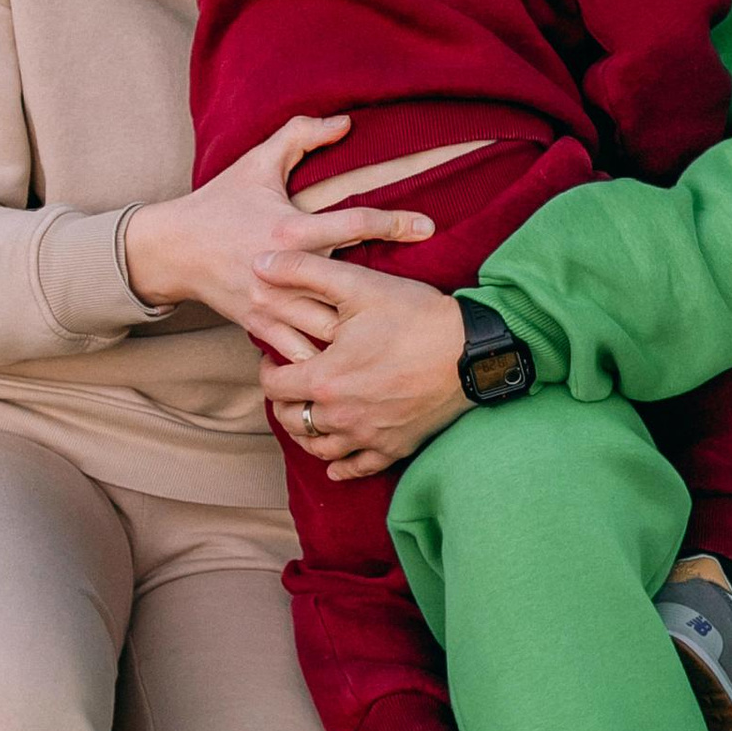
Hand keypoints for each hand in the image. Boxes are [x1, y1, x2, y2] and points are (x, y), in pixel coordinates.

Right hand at [124, 119, 433, 331]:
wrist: (170, 249)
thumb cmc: (219, 202)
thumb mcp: (256, 162)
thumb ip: (300, 135)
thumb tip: (345, 122)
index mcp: (288, 228)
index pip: (352, 223)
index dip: (394, 223)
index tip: (428, 226)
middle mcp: (282, 270)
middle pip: (348, 290)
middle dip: (384, 297)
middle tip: (423, 299)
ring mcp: (271, 304)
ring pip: (327, 331)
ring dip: (359, 336)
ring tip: (396, 336)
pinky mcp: (259, 327)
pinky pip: (299, 355)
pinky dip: (325, 362)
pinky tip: (352, 362)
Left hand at [255, 257, 469, 478]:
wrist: (473, 351)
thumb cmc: (416, 316)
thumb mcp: (358, 284)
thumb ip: (303, 270)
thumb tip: (259, 262)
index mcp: (325, 379)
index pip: (274, 386)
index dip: (268, 370)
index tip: (274, 358)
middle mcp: (341, 416)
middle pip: (292, 420)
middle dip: (284, 402)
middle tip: (291, 383)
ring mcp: (368, 436)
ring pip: (319, 448)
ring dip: (307, 432)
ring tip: (309, 413)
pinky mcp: (394, 448)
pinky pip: (357, 468)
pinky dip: (340, 466)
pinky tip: (336, 461)